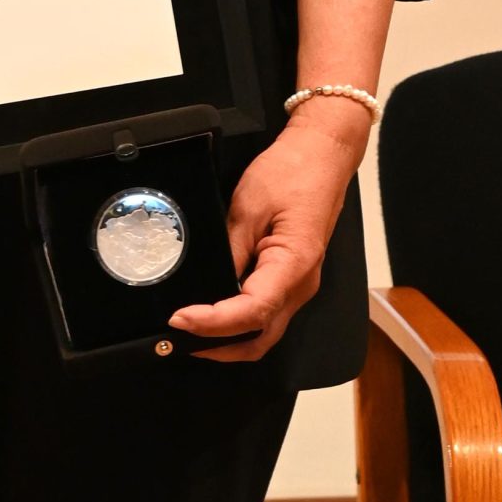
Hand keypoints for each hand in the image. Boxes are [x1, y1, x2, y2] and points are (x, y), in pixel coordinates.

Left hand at [169, 95, 370, 362]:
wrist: (322, 154)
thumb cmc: (291, 172)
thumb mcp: (249, 206)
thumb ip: (230, 249)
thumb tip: (208, 285)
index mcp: (294, 265)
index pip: (252, 312)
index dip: (214, 323)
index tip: (180, 320)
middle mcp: (302, 286)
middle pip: (261, 337)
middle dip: (219, 347)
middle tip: (179, 340)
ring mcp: (301, 285)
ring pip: (266, 331)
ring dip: (230, 340)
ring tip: (191, 332)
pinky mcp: (294, 278)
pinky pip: (268, 313)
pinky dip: (241, 322)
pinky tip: (216, 313)